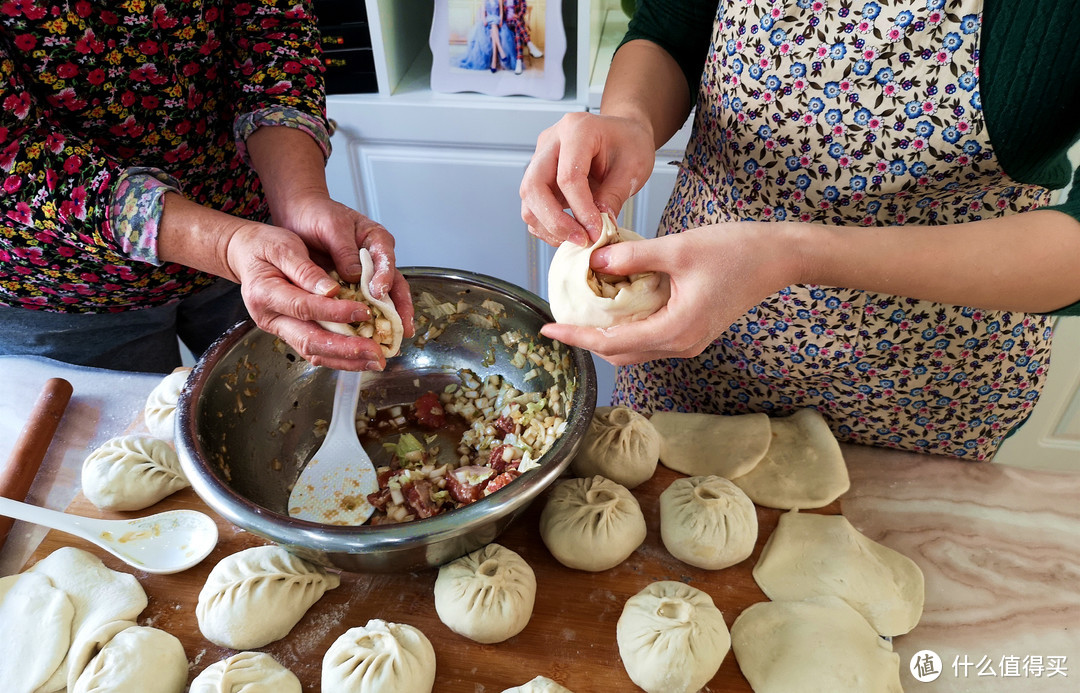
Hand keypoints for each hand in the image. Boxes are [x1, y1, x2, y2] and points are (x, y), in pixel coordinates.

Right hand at [219, 221, 397, 369]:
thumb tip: (331, 290)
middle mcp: (270, 318)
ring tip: (375, 360)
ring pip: (314, 352)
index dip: (335, 312)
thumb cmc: (264, 246)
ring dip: (347, 360)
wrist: (246, 255)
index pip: (304, 308)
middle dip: (346, 350)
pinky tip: (362, 357)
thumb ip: (305, 269)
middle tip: (376, 353)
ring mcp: (280, 329)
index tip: (364, 312)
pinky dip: (340, 357)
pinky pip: (316, 350)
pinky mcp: (291, 333)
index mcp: (265, 294)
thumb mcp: (284, 246)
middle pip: (310, 342)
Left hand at [272, 193, 413, 330]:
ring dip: (387, 320)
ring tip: (391, 339)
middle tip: (403, 328)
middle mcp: (374, 259)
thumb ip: (345, 250)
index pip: (387, 260)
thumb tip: (357, 275)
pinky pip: (360, 305)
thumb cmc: (316, 213)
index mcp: (375, 239)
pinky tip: (367, 336)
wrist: (297, 215)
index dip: (385, 277)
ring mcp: (363, 275)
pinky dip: (365, 320)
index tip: (379, 292)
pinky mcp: (349, 287)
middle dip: (400, 308)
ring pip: (381, 299)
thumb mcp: (331, 226)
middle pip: (394, 285)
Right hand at [520, 111, 654, 246]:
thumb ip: (613, 196)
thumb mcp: (633, 168)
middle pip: (534, 187)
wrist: (622, 134)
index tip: (596, 231)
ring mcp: (540, 158)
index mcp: (577, 130)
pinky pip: (532, 205)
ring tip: (576, 238)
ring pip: (528, 199)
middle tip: (580, 239)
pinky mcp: (539, 175)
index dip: (581, 210)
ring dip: (548, 226)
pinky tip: (569, 232)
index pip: (568, 177)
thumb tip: (596, 227)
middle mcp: (551, 141)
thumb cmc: (629, 143)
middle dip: (554, 221)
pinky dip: (546, 225)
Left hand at [539, 223, 805, 365]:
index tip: (548, 328)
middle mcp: (681, 345)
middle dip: (586, 341)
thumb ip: (633, 257)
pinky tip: (614, 306)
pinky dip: (627, 328)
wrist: (780, 257)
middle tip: (559, 320)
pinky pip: (651, 339)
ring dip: (606, 336)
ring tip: (581, 314)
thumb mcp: (678, 248)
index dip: (576, 336)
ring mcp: (689, 342)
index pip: (611, 342)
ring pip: (635, 350)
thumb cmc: (736, 250)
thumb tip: (594, 262)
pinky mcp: (694, 332)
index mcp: (675, 331)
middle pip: (620, 354)